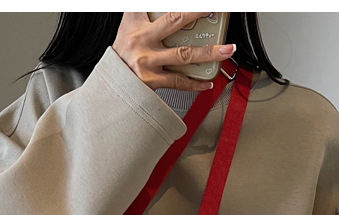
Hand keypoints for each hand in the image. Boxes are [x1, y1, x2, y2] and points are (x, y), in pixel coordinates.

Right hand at [112, 12, 235, 91]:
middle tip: (216, 12)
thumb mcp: (130, 22)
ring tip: (226, 50)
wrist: (112, 81)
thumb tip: (160, 8)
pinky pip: (179, 82)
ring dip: (208, 53)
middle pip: (176, 23)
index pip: (165, 8)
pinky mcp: (153, 82)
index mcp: (139, 23)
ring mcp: (149, 63)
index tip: (203, 5)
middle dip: (198, 14)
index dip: (186, 6)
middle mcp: (144, 41)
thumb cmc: (124, 50)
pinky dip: (195, 83)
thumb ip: (145, 9)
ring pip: (183, 56)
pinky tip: (208, 82)